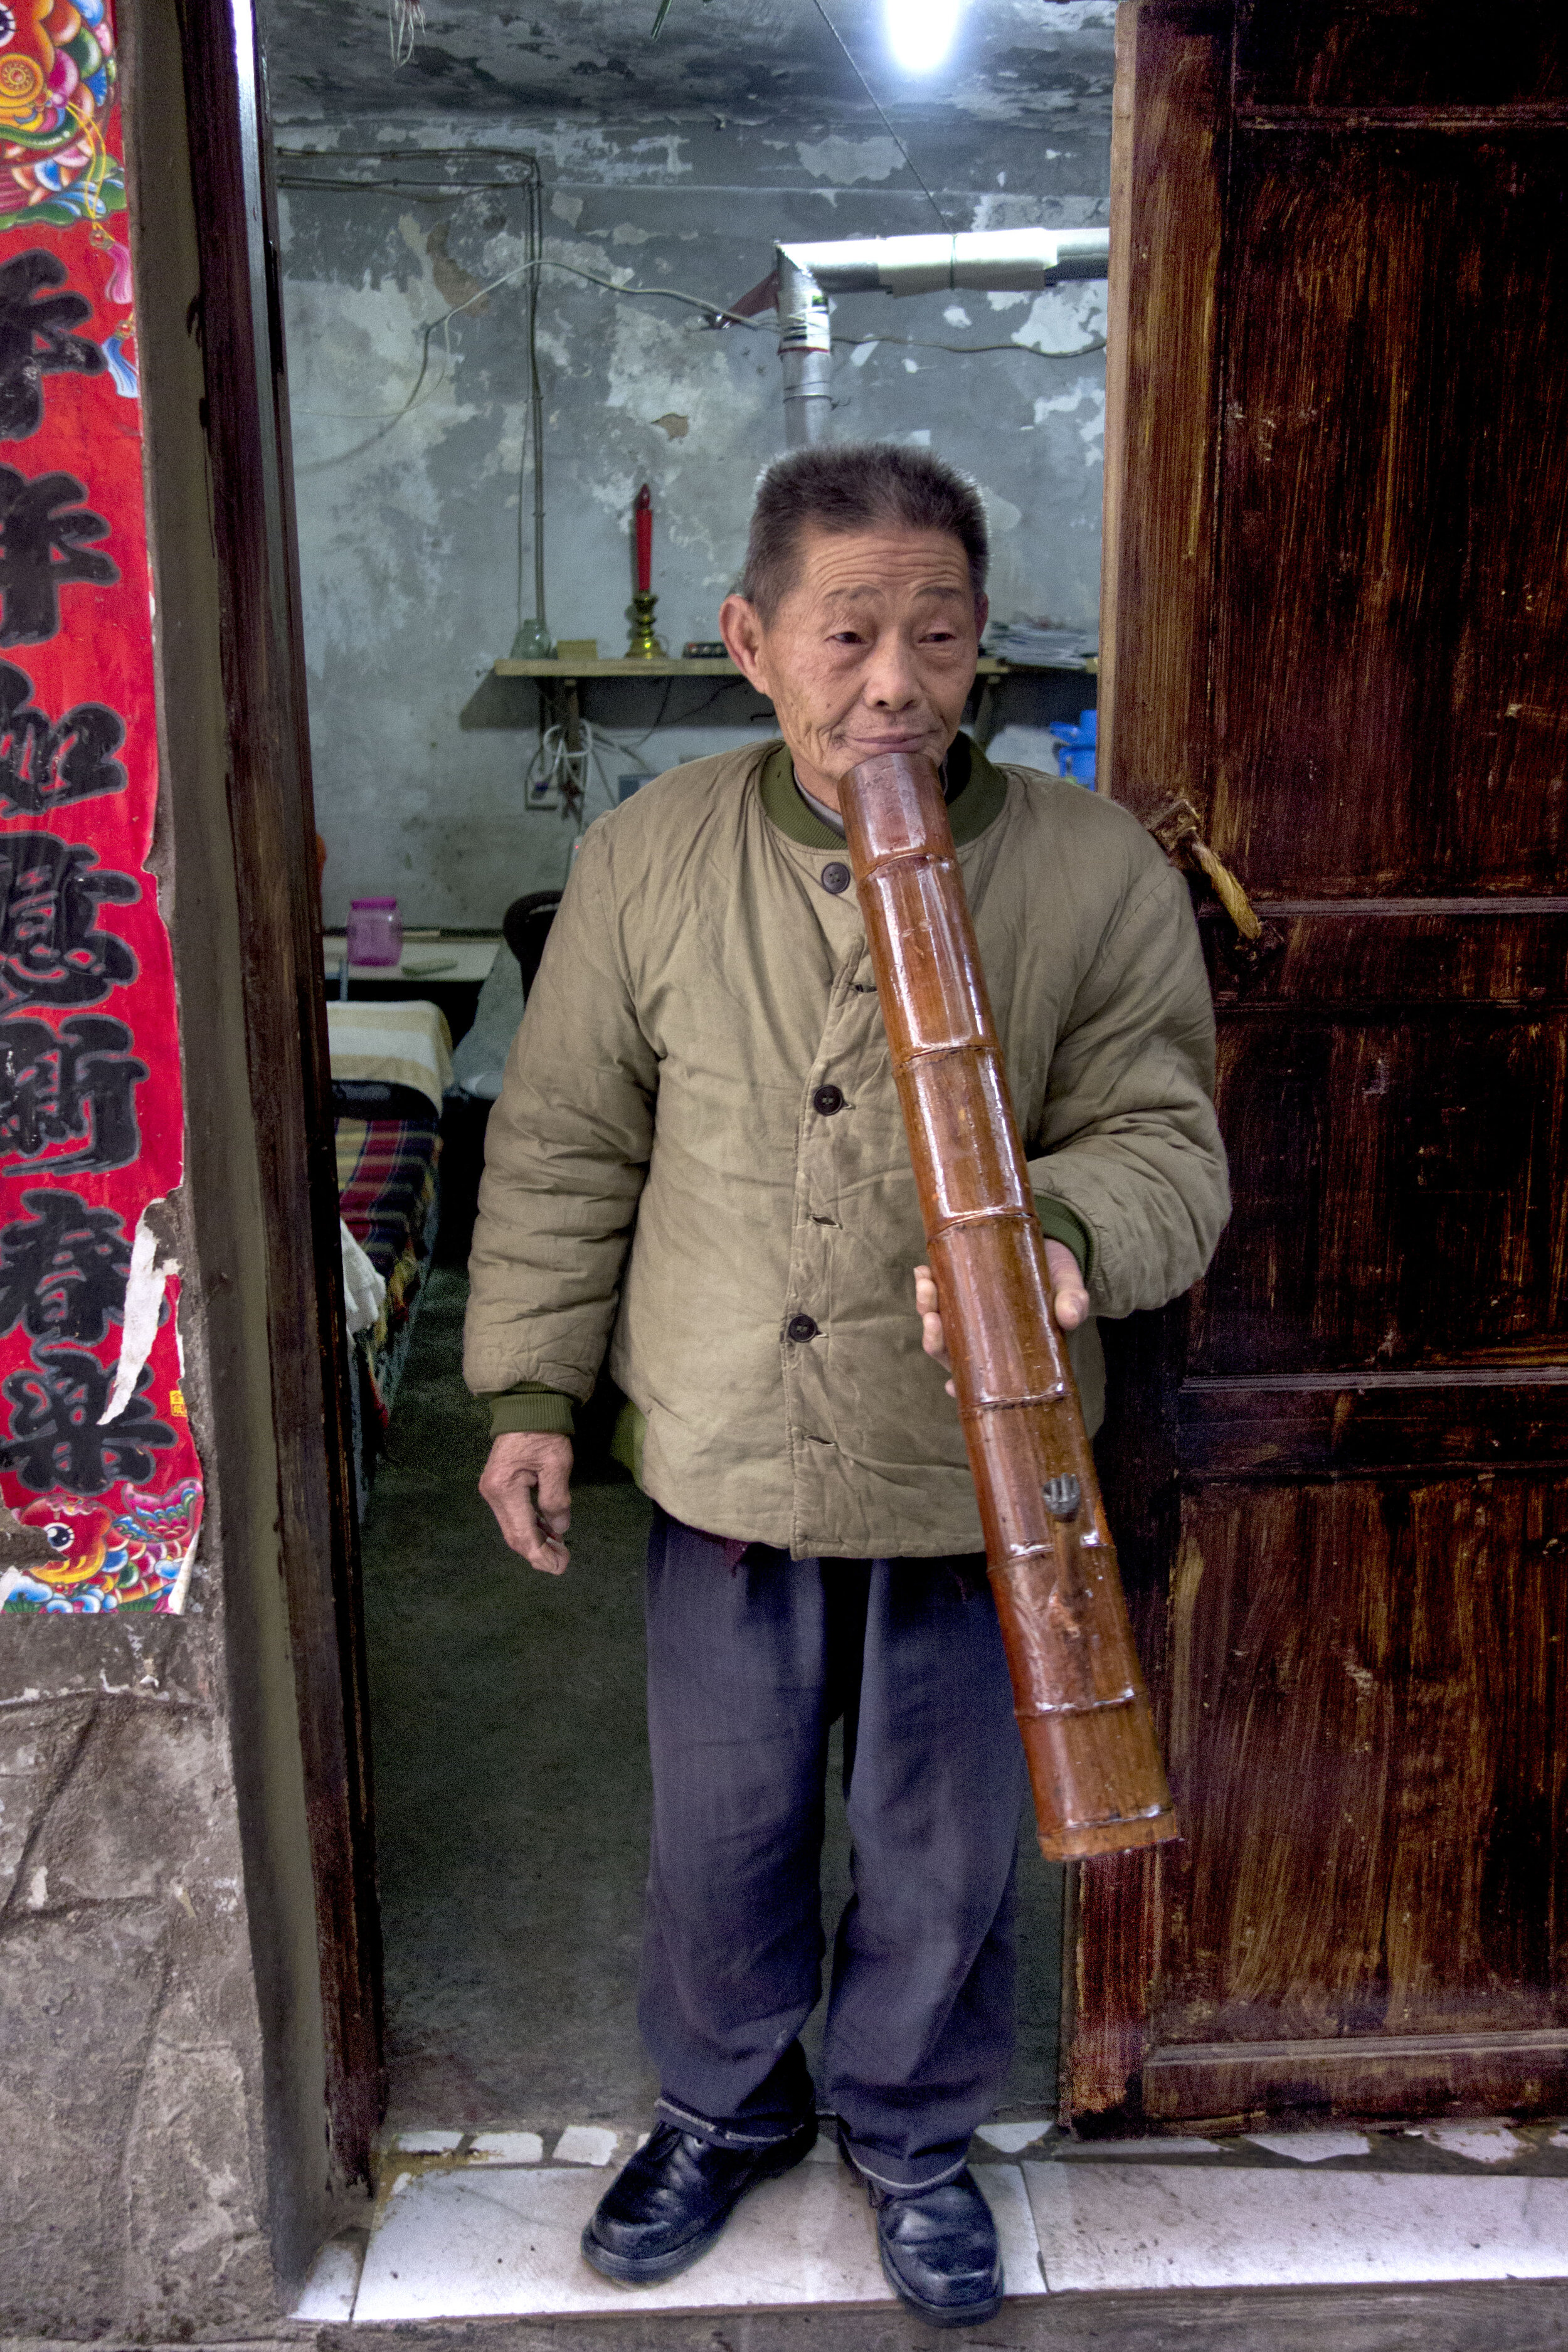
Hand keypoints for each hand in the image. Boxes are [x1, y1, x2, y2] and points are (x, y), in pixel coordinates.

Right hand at [479, 1432, 573, 1574]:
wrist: (527, 1407)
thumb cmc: (543, 1433)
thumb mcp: (556, 1465)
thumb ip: (556, 1500)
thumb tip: (559, 1530)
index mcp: (504, 1489)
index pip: (522, 1534)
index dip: (541, 1555)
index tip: (561, 1566)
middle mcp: (492, 1494)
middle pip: (514, 1536)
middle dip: (538, 1553)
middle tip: (562, 1564)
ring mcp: (493, 1492)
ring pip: (513, 1529)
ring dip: (536, 1542)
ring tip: (559, 1552)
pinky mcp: (499, 1488)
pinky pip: (514, 1516)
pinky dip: (531, 1528)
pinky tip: (547, 1534)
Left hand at [914, 1243, 1089, 1396]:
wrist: (1050, 1244)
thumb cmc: (1059, 1277)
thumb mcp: (1070, 1288)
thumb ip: (1073, 1302)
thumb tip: (1070, 1316)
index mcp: (1009, 1351)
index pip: (982, 1378)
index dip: (963, 1385)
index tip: (952, 1387)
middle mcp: (983, 1338)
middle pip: (949, 1353)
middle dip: (934, 1338)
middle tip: (933, 1318)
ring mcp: (967, 1315)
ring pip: (937, 1325)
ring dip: (926, 1307)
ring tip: (927, 1283)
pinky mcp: (959, 1290)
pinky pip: (936, 1296)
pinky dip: (927, 1285)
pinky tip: (923, 1271)